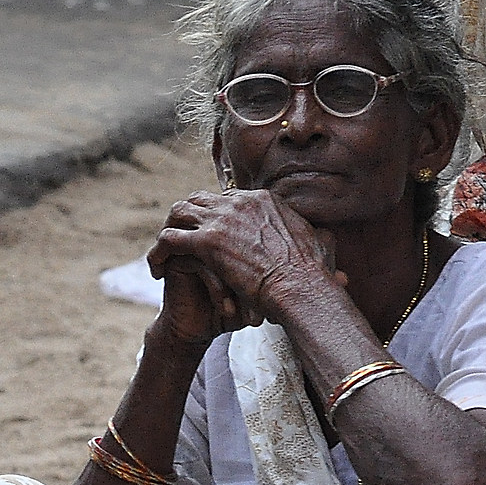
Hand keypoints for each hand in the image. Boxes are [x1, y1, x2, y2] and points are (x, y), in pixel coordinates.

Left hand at [149, 189, 344, 326]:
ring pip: (179, 212)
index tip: (205, 232)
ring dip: (167, 231)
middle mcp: (241, 201)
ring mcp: (222, 218)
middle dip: (185, 218)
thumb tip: (328, 239)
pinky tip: (157, 270)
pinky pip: (169, 239)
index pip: (228, 197)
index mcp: (265, 199)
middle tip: (177, 241)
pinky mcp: (207, 241)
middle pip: (199, 199)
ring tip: (162, 254)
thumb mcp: (322, 246)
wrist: (301, 286)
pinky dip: (158, 253)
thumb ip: (320, 238)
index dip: (212, 214)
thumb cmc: (313, 276)